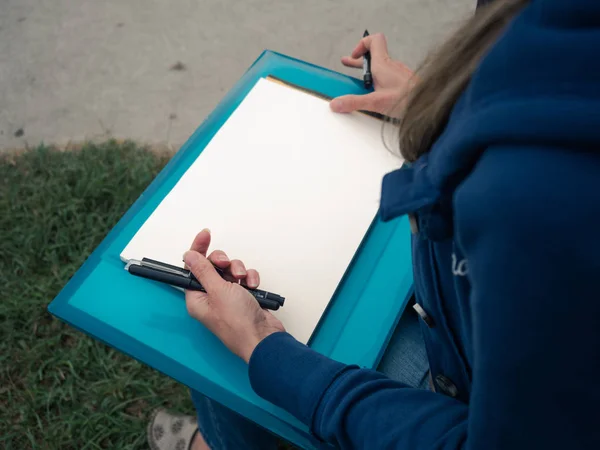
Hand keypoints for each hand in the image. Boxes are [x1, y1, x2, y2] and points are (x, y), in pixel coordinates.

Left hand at [183, 229, 284, 362]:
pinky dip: (250, 279)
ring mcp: (228, 297)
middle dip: (223, 262)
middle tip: (226, 266)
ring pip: (231, 271)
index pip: (193, 268)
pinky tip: (253, 287)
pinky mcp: (244, 297)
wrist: (263, 338)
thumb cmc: (238, 323)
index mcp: (197, 297)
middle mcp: (211, 297)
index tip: (205, 235)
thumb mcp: (218, 291)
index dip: (198, 250)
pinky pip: (245, 278)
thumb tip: (189, 256)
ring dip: (239, 271)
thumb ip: (203, 271)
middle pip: (212, 266)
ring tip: (243, 282)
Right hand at [330, 33, 414, 115]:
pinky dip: (379, 80)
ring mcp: (398, 73)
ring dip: (369, 71)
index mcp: (382, 64)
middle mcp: (391, 65)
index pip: (374, 40)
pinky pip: (388, 76)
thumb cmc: (407, 99)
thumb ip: (354, 102)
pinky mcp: (403, 82)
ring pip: (381, 66)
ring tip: (359, 80)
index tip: (354, 57)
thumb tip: (336, 103)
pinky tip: (376, 92)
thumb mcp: (376, 102)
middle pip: (373, 55)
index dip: (362, 45)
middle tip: (349, 63)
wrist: (428, 103)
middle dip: (359, 60)